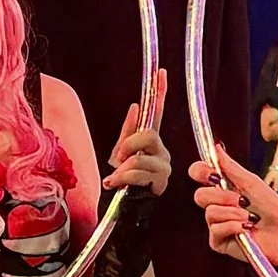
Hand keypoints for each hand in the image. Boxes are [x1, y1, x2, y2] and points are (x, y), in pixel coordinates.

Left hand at [104, 70, 170, 200]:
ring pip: (139, 158)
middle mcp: (161, 151)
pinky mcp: (160, 182)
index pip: (156, 111)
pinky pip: (137, 173)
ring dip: (121, 169)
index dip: (160, 92)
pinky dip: (121, 178)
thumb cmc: (123, 178)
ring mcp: (163, 166)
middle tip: (118, 158)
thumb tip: (135, 107)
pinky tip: (114, 183)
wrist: (123, 203)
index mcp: (150, 140)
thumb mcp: (119, 152)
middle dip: (128, 146)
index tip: (161, 73)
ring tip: (114, 178)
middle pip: (149, 135)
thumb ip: (128, 131)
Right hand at [193, 149, 277, 266]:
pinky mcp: (220, 242)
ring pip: (210, 213)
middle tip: (240, 200)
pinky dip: (232, 226)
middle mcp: (219, 206)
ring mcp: (218, 224)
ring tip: (250, 218)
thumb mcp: (253, 183)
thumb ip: (231, 167)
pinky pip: (216, 230)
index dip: (200, 171)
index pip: (201, 175)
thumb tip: (216, 147)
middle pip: (200, 195)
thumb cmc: (275, 211)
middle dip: (221, 196)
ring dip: (233, 213)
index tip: (210, 172)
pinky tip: (246, 229)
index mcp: (225, 188)